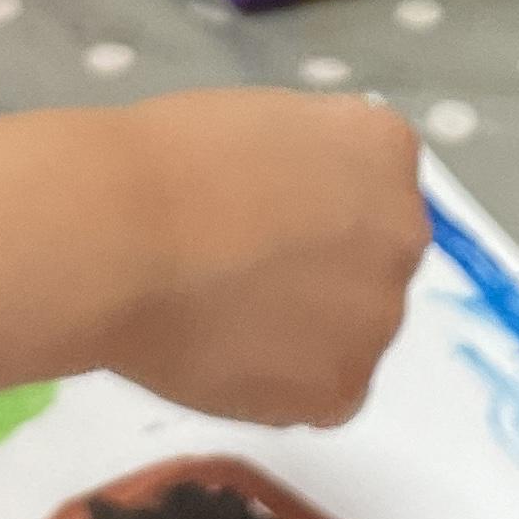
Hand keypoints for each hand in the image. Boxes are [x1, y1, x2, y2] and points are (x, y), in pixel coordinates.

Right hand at [107, 91, 424, 431]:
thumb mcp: (260, 122)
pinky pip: (322, 396)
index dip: (307, 211)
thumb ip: (308, 169)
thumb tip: (300, 217)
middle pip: (370, 264)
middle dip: (317, 274)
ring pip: (347, 335)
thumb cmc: (162, 160)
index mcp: (383, 149)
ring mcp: (380, 317)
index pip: (370, 190)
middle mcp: (403, 233)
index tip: (255, 217)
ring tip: (216, 319)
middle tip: (236, 275)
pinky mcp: (343, 390)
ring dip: (298, 334)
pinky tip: (221, 356)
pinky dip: (277, 387)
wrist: (115, 234)